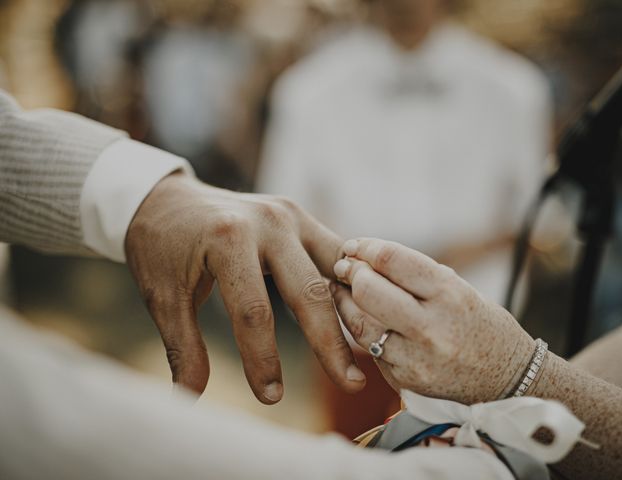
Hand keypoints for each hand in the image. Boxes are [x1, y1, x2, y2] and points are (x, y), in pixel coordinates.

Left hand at [125, 173, 364, 402]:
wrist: (166, 198)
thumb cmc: (160, 248)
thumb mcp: (162, 297)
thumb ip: (183, 348)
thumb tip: (192, 399)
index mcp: (228, 239)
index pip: (254, 312)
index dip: (264, 359)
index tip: (271, 397)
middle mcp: (267, 222)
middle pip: (309, 291)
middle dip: (330, 342)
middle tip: (351, 383)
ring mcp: (288, 214)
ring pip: (332, 269)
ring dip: (350, 310)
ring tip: (371, 349)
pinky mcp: (298, 215)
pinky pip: (333, 251)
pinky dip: (348, 280)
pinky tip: (362, 310)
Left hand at [331, 238, 534, 403]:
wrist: (507, 381)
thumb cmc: (480, 324)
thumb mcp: (459, 289)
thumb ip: (416, 275)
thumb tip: (368, 258)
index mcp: (449, 294)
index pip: (391, 260)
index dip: (365, 248)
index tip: (354, 246)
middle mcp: (431, 326)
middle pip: (367, 291)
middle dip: (350, 273)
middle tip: (344, 266)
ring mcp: (416, 358)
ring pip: (359, 324)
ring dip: (343, 302)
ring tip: (340, 289)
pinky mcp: (404, 380)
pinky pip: (371, 350)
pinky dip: (362, 330)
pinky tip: (359, 317)